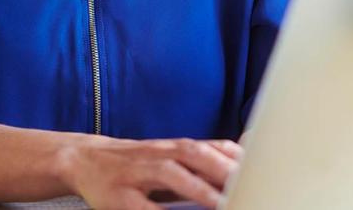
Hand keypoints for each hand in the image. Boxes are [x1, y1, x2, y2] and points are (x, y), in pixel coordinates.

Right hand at [59, 135, 243, 209]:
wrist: (86, 160)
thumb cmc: (141, 164)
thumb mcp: (174, 156)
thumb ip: (208, 158)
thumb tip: (248, 156)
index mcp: (178, 148)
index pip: (214, 148)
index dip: (239, 159)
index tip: (266, 171)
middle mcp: (161, 155)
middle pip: (196, 154)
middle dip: (224, 168)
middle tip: (250, 185)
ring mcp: (139, 173)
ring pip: (172, 174)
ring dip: (199, 189)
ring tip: (223, 204)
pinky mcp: (119, 196)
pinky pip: (142, 207)